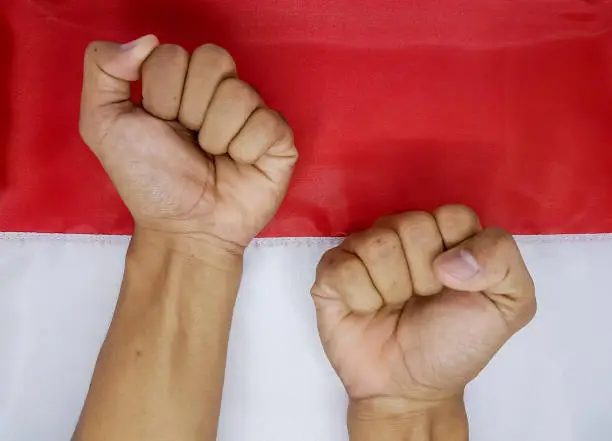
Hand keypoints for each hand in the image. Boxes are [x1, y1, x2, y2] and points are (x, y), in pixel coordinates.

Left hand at [79, 35, 297, 251]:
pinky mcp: (278, 140)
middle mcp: (218, 92)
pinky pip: (268, 124)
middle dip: (190, 109)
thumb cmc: (149, 181)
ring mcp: (251, 114)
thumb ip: (103, 68)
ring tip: (212, 158)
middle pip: (214, 60)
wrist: (183, 229)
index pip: (174, 54)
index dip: (161, 94)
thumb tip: (148, 39)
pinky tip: (238, 165)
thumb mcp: (104, 124)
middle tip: (188, 140)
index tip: (159, 125)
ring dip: (216, 135)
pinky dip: (245, 150)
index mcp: (180, 82)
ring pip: (240, 93)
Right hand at [311, 205, 535, 412]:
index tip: (454, 287)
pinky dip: (361, 298)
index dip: (456, 255)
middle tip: (422, 300)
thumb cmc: (456, 344)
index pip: (451, 215)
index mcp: (445, 234)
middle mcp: (402, 234)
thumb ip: (502, 260)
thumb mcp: (509, 305)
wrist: (411, 390)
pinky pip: (342, 267)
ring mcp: (363, 251)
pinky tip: (367, 311)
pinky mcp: (330, 273)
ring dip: (392, 288)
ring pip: (376, 243)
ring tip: (395, 307)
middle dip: (423, 275)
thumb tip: (447, 260)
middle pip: (411, 225)